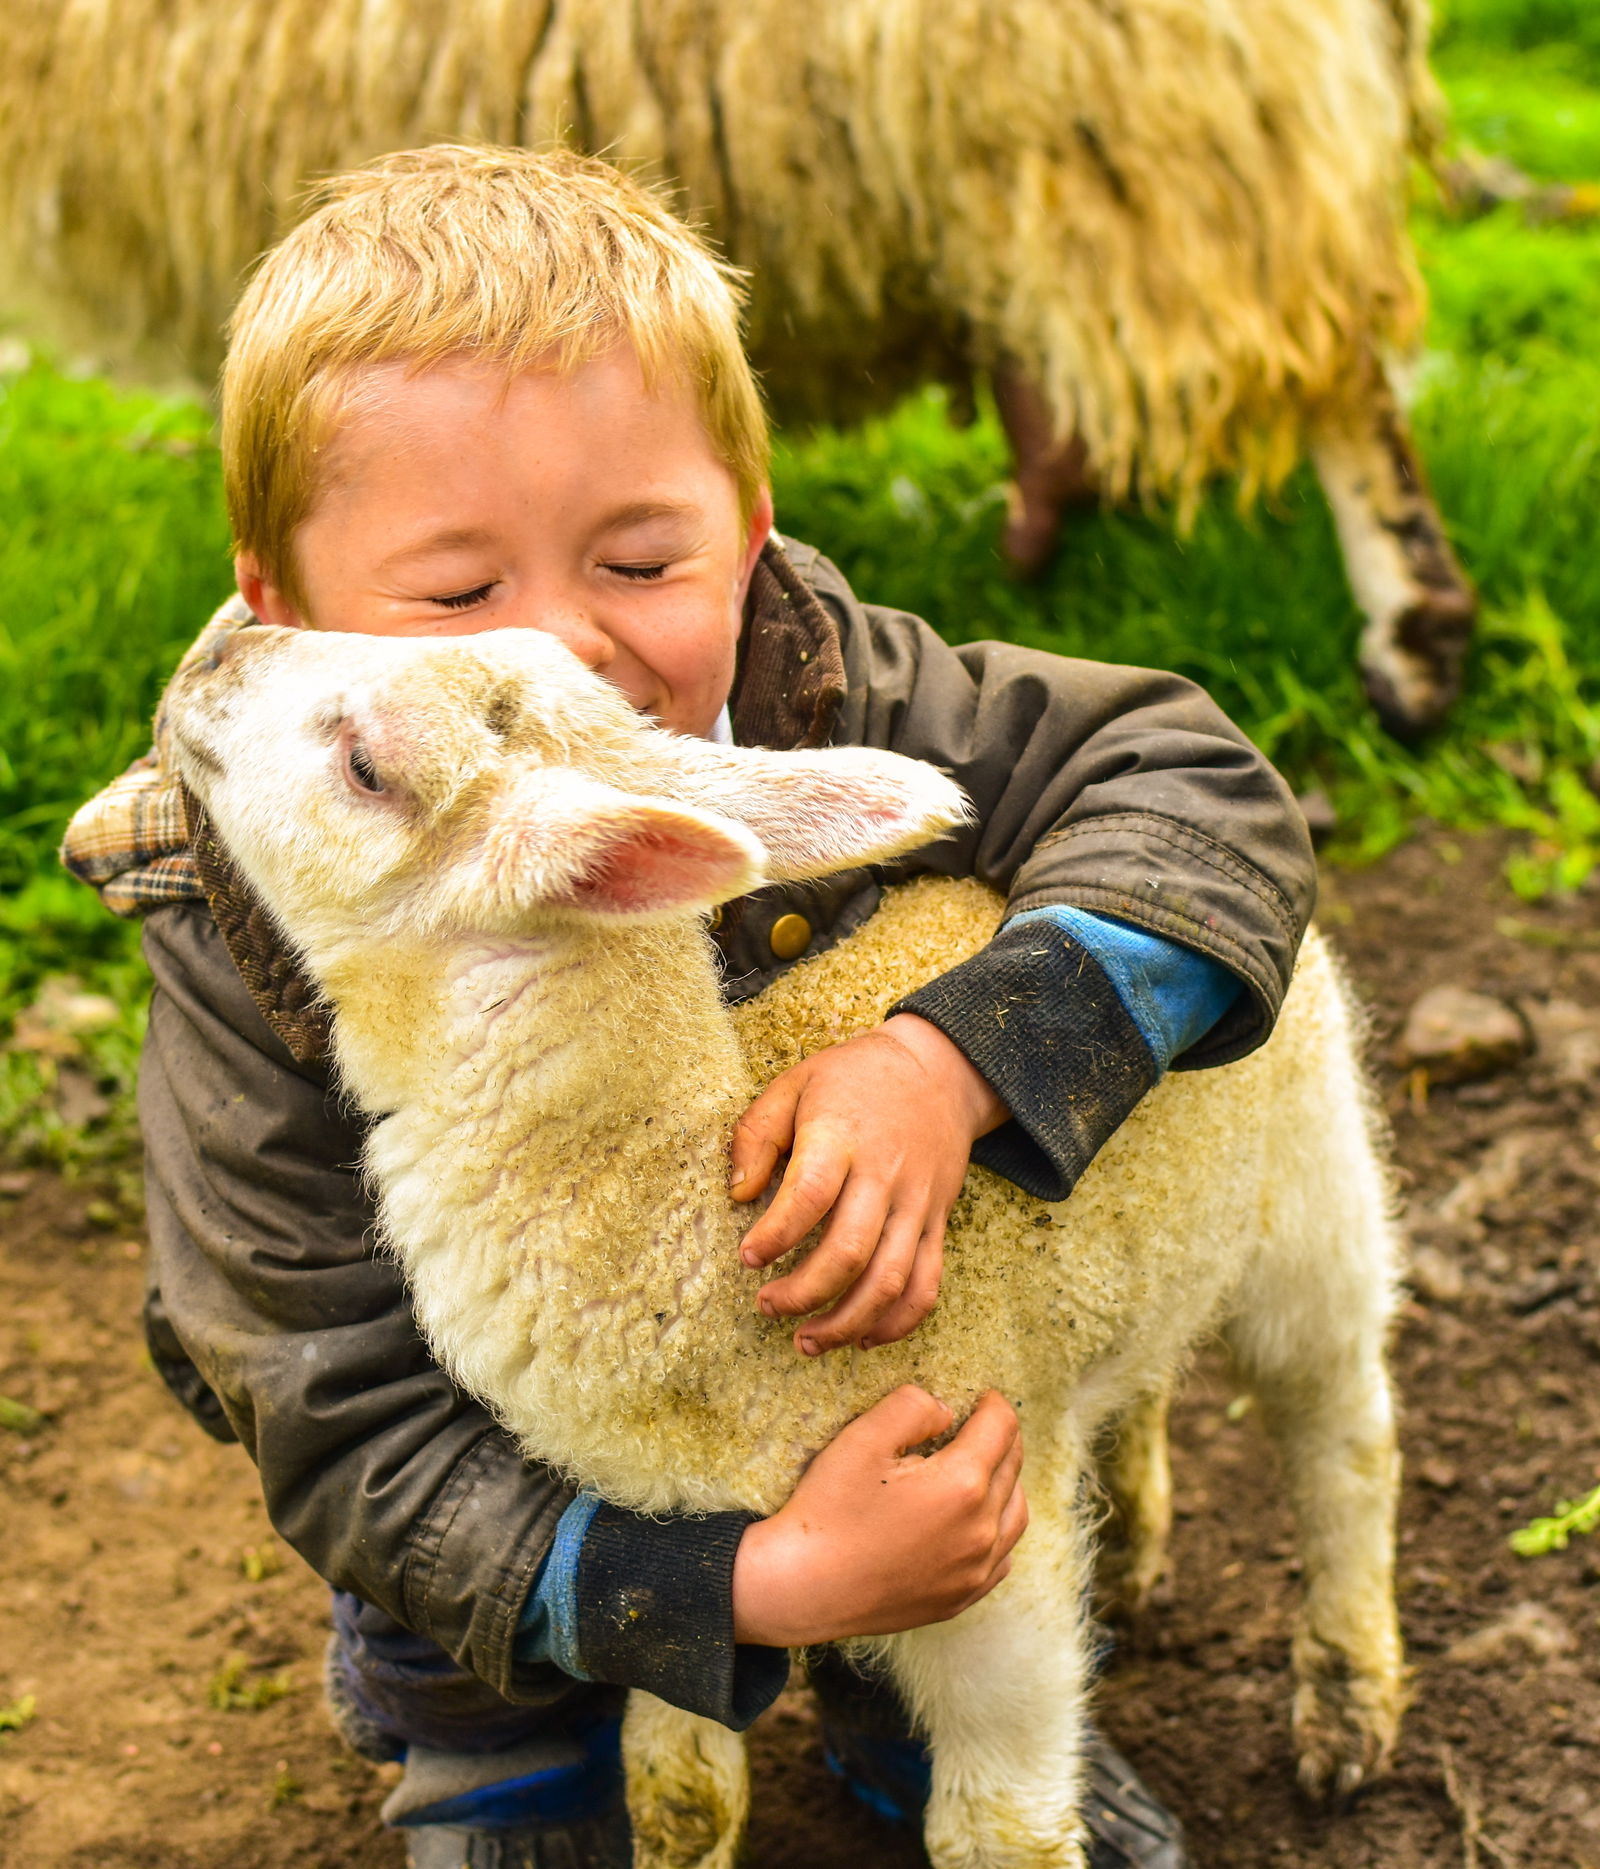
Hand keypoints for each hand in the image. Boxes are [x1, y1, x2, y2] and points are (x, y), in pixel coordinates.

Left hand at [731, 1014, 1007, 1353]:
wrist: (940, 1070)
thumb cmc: (854, 1078)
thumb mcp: (795, 1082)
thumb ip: (757, 1133)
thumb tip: (739, 1194)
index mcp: (842, 1137)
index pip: (810, 1195)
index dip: (776, 1235)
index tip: (747, 1259)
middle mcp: (884, 1175)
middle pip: (849, 1251)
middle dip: (804, 1293)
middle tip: (767, 1306)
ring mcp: (917, 1204)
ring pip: (890, 1280)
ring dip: (847, 1322)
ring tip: (807, 1341)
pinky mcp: (938, 1222)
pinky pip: (926, 1284)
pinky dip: (897, 1322)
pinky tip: (861, 1336)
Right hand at [731, 1387, 1026, 1645]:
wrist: (804, 1587)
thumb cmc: (829, 1510)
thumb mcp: (863, 1438)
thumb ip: (912, 1407)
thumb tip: (946, 1411)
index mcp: (962, 1485)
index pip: (1002, 1428)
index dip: (993, 1404)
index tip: (982, 1397)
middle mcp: (981, 1531)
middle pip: (1012, 1468)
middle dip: (1000, 1438)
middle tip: (980, 1424)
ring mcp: (974, 1571)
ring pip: (1015, 1515)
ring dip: (1006, 1483)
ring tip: (981, 1468)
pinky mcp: (961, 1599)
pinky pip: (1001, 1558)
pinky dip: (997, 1531)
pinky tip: (973, 1522)